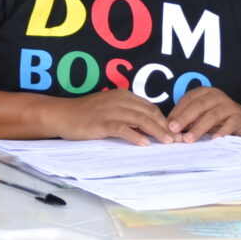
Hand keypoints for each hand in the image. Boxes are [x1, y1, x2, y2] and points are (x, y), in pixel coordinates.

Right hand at [43, 90, 175, 144]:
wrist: (62, 115)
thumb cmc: (86, 115)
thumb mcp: (110, 109)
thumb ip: (127, 114)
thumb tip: (148, 128)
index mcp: (123, 95)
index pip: (150, 107)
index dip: (164, 120)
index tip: (175, 133)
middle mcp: (119, 100)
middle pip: (149, 113)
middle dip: (165, 126)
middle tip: (178, 140)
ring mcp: (110, 110)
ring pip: (140, 119)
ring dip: (156, 131)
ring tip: (168, 142)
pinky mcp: (102, 122)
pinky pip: (122, 128)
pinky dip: (135, 136)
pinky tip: (144, 143)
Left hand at [166, 87, 240, 140]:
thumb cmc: (217, 118)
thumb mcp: (201, 115)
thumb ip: (187, 119)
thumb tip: (169, 129)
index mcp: (204, 92)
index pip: (187, 100)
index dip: (176, 112)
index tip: (167, 125)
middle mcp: (215, 96)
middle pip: (198, 105)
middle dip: (184, 118)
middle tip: (173, 129)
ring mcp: (228, 105)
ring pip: (212, 115)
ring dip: (199, 127)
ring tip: (189, 139)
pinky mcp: (238, 117)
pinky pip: (230, 123)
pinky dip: (221, 131)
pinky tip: (213, 138)